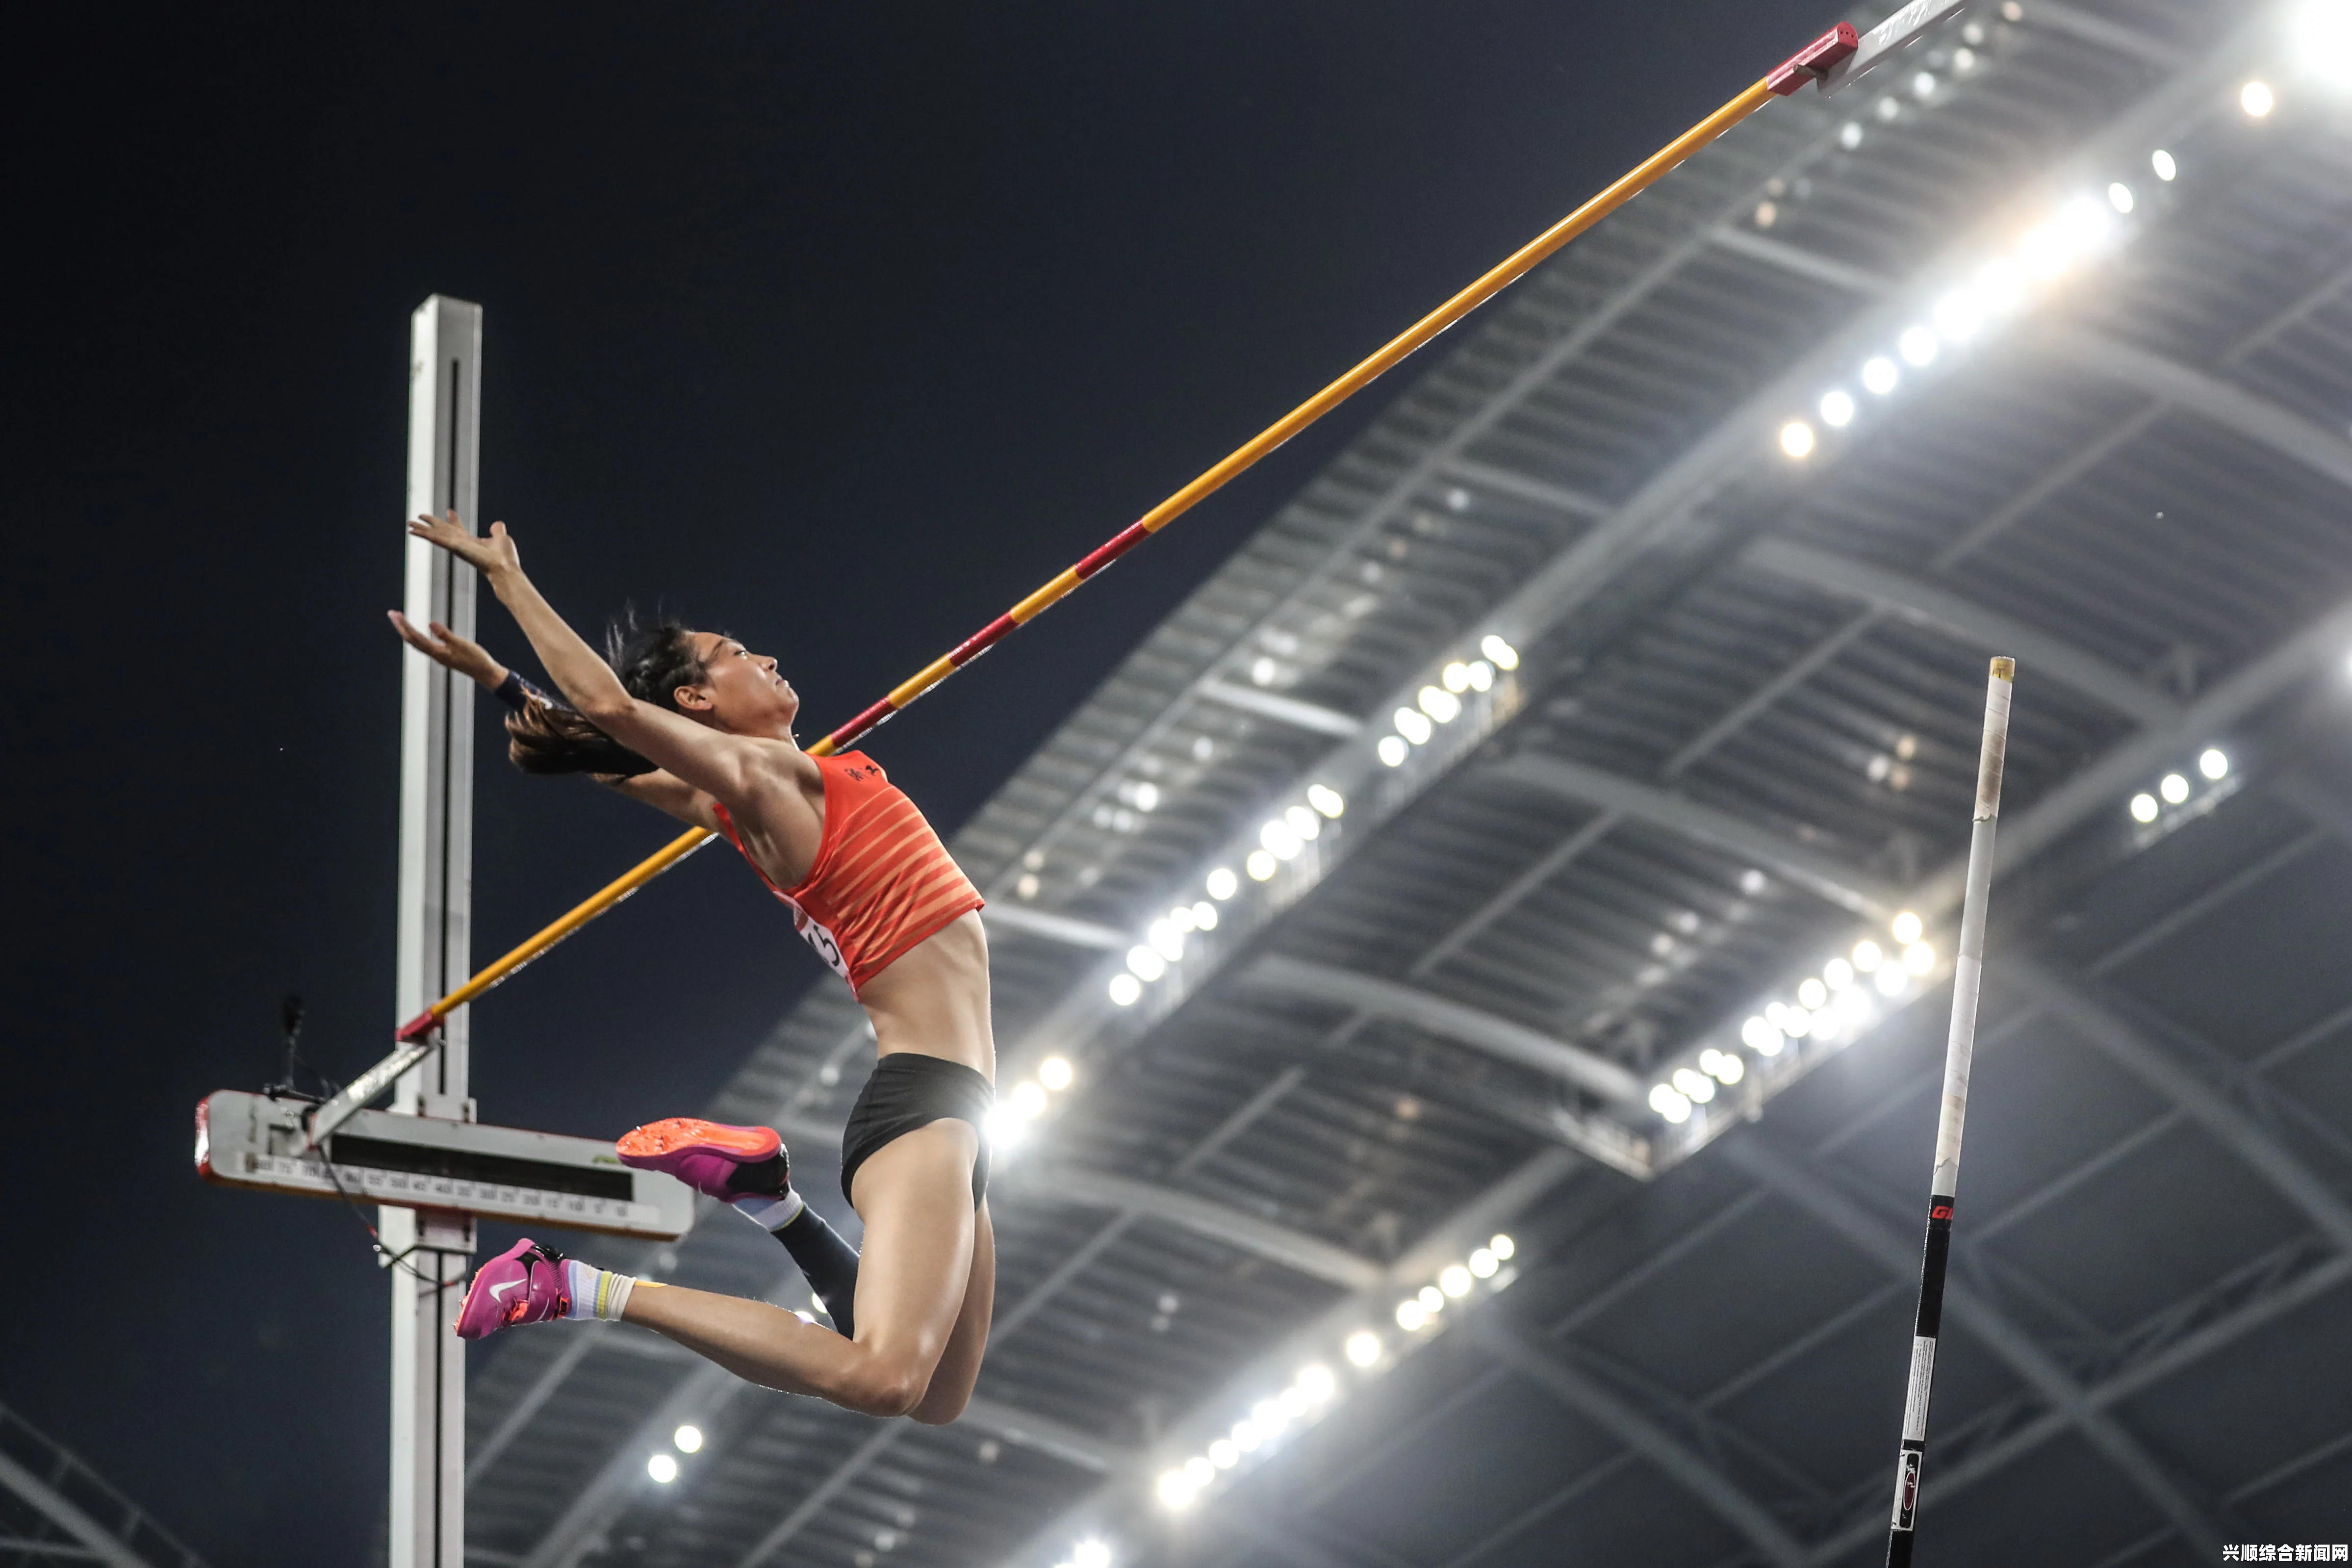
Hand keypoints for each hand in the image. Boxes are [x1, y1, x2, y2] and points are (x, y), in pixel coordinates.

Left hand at [387, 609, 507, 687]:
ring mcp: (438, 656)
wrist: (485, 673)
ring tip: (399, 620)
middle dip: (401, 627)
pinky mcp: (443, 655)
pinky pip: (424, 645)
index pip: (416, 637)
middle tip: (391, 613)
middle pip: (411, 640)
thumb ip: (445, 634)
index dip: (404, 625)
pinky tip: (416, 633)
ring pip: (416, 643)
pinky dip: (416, 636)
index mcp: (437, 652)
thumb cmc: (476, 659)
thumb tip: (430, 623)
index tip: (395, 614)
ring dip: (406, 631)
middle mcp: (434, 655)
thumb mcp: (462, 644)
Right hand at [406, 510, 520, 578]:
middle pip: (443, 530)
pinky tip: (413, 530)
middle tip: (419, 516)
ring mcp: (456, 546)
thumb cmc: (504, 558)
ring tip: (409, 524)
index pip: (459, 528)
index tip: (449, 510)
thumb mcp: (500, 537)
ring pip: (435, 535)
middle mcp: (461, 543)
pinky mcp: (454, 547)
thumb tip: (497, 524)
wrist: (504, 568)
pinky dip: (425, 534)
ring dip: (422, 529)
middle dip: (432, 523)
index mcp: (470, 541)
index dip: (454, 519)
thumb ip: (496, 530)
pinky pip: (436, 538)